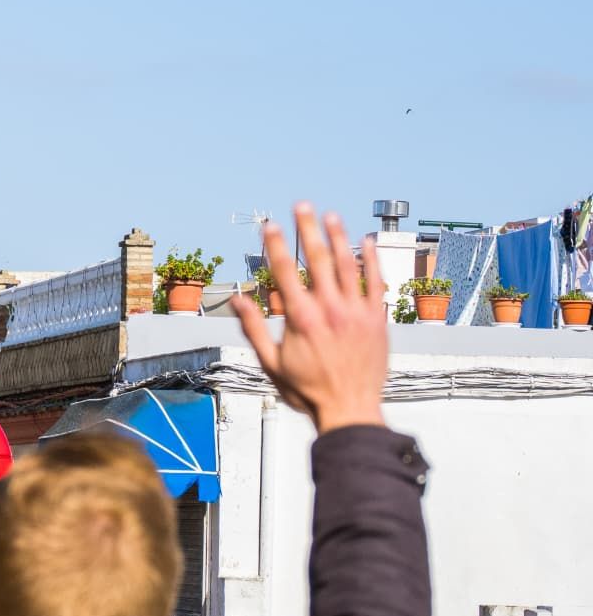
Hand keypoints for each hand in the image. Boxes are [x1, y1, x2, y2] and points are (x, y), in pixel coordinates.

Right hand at [232, 204, 388, 433]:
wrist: (350, 410)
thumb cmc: (308, 390)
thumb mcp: (271, 362)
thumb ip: (254, 328)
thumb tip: (237, 301)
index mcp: (300, 318)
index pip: (284, 271)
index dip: (275, 244)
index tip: (269, 224)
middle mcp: (329, 309)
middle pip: (316, 259)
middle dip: (307, 229)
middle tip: (301, 205)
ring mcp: (356, 312)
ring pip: (347, 265)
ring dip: (338, 237)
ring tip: (331, 215)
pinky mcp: (376, 320)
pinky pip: (375, 282)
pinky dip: (371, 260)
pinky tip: (367, 242)